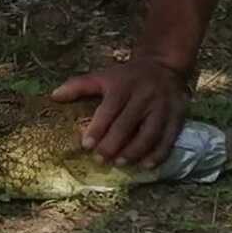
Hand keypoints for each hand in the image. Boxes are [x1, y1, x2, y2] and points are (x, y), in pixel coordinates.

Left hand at [51, 58, 190, 168]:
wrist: (163, 67)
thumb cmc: (126, 77)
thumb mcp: (103, 76)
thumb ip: (79, 86)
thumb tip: (54, 96)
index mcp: (123, 86)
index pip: (109, 109)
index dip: (98, 128)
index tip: (86, 144)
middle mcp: (144, 96)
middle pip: (128, 124)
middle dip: (113, 144)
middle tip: (100, 160)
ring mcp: (163, 107)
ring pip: (150, 133)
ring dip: (135, 151)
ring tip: (120, 163)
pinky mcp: (177, 116)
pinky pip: (169, 138)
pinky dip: (158, 153)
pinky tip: (146, 165)